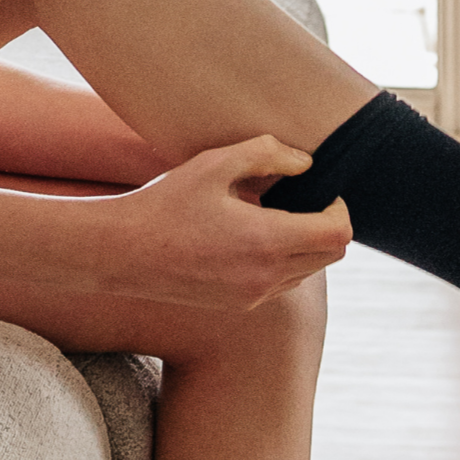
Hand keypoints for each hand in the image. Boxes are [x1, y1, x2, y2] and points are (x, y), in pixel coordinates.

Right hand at [94, 135, 350, 308]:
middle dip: (328, 225)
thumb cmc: (164, 202)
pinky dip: (282, 261)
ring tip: (271, 216)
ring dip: (306, 244)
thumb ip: (267, 154)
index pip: (338, 234)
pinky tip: (250, 238)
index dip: (339, 207)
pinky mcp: (238, 305)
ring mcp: (253, 296)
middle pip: (332, 256)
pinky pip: (282, 284)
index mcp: (266, 241)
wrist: (120, 252)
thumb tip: (306, 164)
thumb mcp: (214, 164)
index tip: (319, 189)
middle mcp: (266, 276)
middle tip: (301, 199)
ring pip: (309, 271)